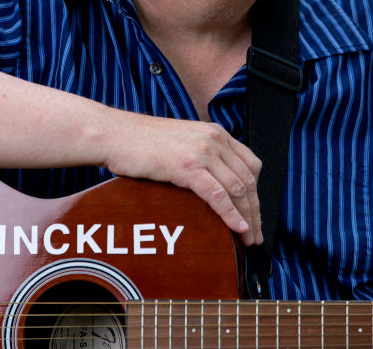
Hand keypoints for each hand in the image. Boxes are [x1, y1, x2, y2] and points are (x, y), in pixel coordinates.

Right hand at [102, 115, 262, 246]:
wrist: (115, 134)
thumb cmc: (141, 142)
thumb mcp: (182, 142)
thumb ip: (202, 156)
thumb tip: (214, 185)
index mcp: (215, 133)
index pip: (251, 165)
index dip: (256, 193)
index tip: (255, 214)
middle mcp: (214, 139)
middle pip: (248, 180)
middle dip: (255, 210)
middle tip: (256, 235)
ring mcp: (201, 151)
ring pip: (237, 189)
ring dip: (247, 217)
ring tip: (248, 239)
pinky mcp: (187, 165)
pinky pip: (218, 195)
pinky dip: (231, 215)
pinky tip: (237, 229)